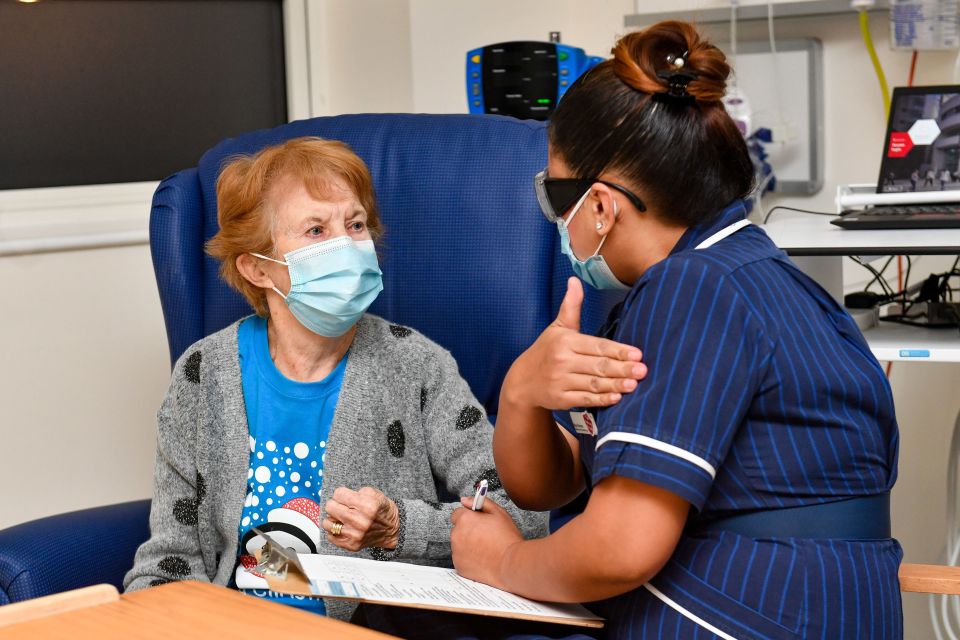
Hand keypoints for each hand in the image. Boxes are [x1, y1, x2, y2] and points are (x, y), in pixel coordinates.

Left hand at [323, 486, 399, 551]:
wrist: (392, 530)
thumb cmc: (382, 510)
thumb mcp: (375, 494)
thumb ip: (357, 492)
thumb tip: (339, 496)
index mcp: (367, 506)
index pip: (338, 494)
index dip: (341, 493)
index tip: (345, 497)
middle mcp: (360, 521)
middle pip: (330, 507)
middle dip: (336, 504)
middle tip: (342, 506)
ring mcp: (355, 535)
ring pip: (327, 523)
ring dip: (333, 519)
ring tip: (341, 517)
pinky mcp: (351, 545)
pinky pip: (331, 536)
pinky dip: (335, 531)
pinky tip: (343, 527)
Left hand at [450, 497, 522, 589]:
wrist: (511, 564)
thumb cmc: (507, 538)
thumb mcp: (498, 512)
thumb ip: (480, 502)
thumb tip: (465, 500)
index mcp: (465, 519)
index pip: (457, 513)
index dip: (469, 517)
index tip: (478, 522)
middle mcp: (456, 535)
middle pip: (457, 529)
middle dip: (468, 531)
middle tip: (485, 536)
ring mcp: (456, 552)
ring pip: (459, 544)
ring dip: (467, 544)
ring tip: (485, 548)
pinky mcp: (459, 566)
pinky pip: (461, 559)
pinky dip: (468, 558)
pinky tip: (482, 558)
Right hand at [503, 277, 645, 409]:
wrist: (522, 381)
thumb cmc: (546, 351)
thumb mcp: (557, 327)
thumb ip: (571, 306)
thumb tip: (575, 280)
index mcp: (565, 341)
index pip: (597, 346)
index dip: (618, 350)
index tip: (637, 353)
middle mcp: (562, 361)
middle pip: (598, 365)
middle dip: (622, 368)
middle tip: (643, 370)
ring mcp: (560, 381)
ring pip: (593, 383)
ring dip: (615, 385)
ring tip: (634, 384)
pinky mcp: (560, 399)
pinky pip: (585, 399)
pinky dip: (601, 400)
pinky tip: (616, 398)